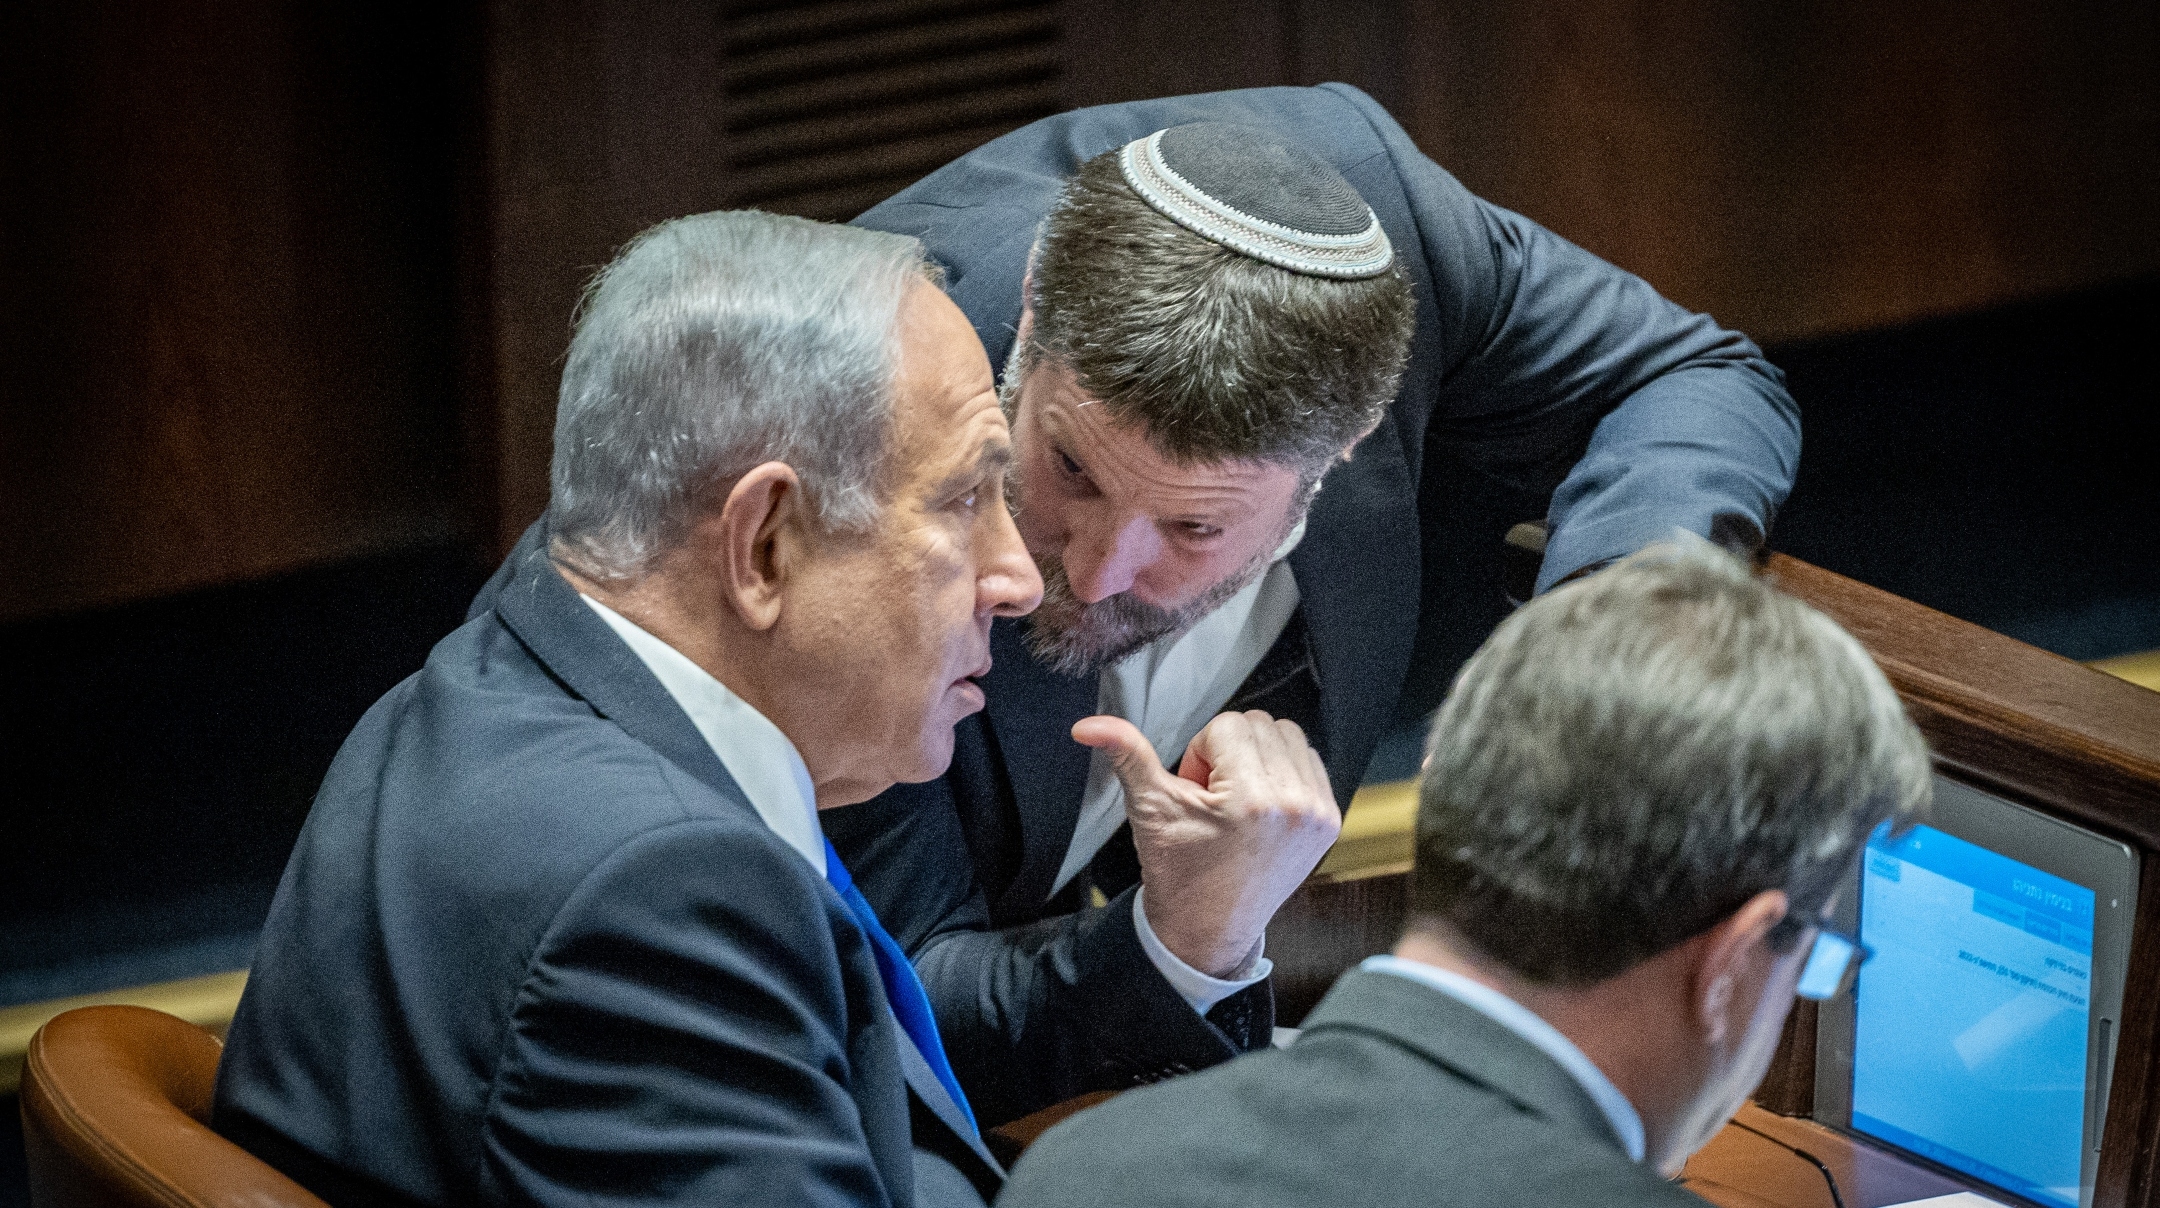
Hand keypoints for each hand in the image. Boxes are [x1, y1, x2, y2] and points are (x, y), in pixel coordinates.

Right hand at [1071, 710, 1340, 977]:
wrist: (1208, 930)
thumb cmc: (1179, 872)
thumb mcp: (1150, 809)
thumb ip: (1126, 755)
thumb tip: (1088, 725)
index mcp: (1250, 798)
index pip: (1227, 725)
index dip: (1200, 754)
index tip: (1195, 792)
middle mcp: (1293, 802)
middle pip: (1260, 724)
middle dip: (1229, 751)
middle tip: (1212, 796)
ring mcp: (1317, 813)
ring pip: (1288, 736)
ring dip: (1258, 755)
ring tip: (1236, 799)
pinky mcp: (1329, 821)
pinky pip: (1309, 762)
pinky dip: (1283, 771)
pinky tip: (1260, 804)